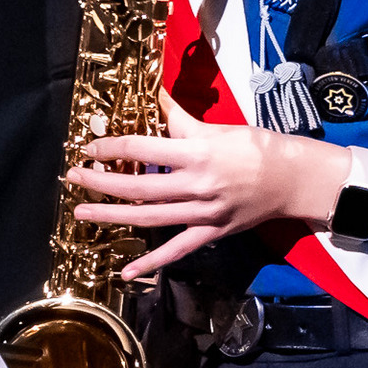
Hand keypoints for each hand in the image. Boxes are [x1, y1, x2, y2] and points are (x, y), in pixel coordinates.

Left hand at [67, 94, 351, 278]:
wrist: (293, 180)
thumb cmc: (259, 147)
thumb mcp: (219, 127)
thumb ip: (182, 120)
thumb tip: (157, 96)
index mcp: (197, 153)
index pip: (143, 150)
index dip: (112, 149)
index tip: (90, 148)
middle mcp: (196, 185)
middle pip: (138, 187)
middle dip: (101, 183)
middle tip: (73, 179)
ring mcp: (203, 213)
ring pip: (149, 217)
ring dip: (112, 217)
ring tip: (82, 214)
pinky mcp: (211, 232)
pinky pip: (176, 250)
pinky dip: (151, 262)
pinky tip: (126, 272)